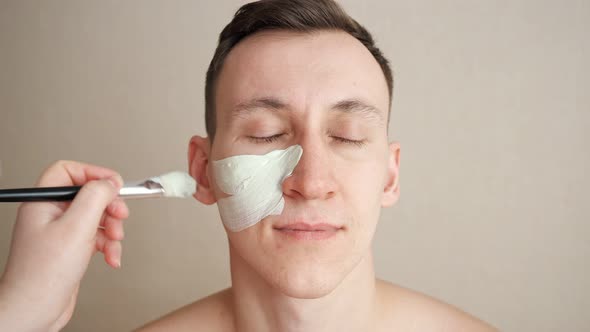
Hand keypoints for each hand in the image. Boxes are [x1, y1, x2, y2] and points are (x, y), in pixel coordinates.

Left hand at [0, 161, 128, 330]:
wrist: (35, 310)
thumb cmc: (43, 275)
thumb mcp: (77, 227)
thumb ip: (95, 197)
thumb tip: (110, 182)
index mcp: (44, 202)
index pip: (69, 171)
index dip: (94, 173)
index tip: (114, 184)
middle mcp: (51, 215)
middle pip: (88, 195)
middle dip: (109, 205)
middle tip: (120, 214)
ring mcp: (61, 233)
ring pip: (96, 217)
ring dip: (112, 229)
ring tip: (115, 241)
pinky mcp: (71, 249)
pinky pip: (96, 238)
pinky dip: (109, 246)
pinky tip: (111, 258)